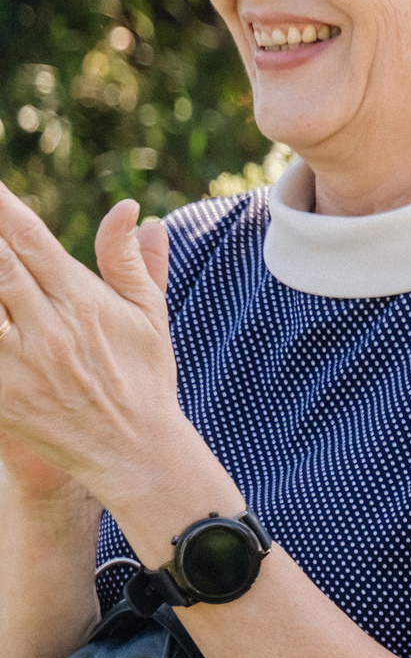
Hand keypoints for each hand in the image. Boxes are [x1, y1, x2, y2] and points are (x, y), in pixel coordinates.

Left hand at [0, 191, 189, 503]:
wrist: (134, 452)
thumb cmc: (144, 378)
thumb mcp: (148, 316)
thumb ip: (132, 260)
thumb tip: (132, 210)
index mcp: (81, 300)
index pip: (29, 239)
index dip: (1, 206)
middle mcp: (47, 326)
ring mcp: (18, 361)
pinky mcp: (1, 393)